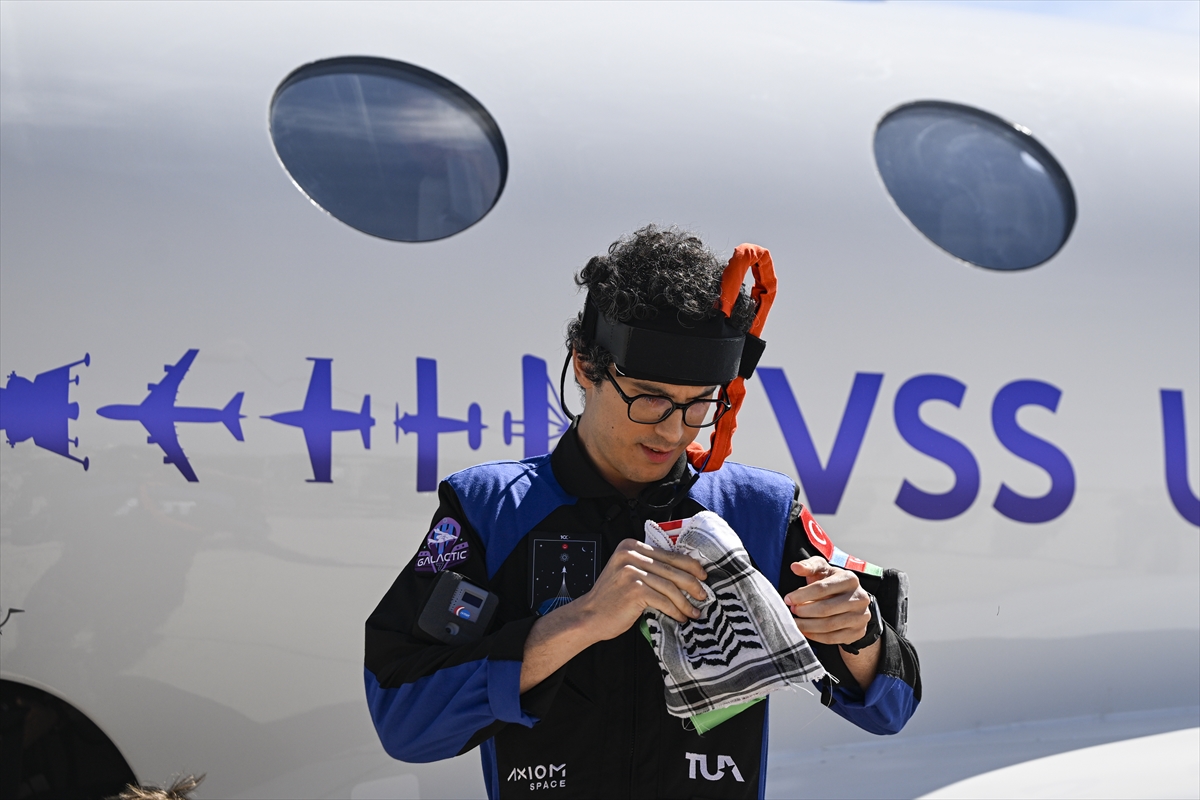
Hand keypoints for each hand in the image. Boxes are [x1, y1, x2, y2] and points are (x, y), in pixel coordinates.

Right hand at [569, 538, 708, 643]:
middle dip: (692, 584)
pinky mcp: (634, 589)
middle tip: (703, 595)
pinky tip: (680, 617)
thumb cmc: (611, 599)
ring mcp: (631, 571)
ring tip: (693, 611)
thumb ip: (649, 567)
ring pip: (670, 586)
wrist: (590, 616)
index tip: (702, 575)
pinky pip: (663, 600)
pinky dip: (674, 610)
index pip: (668, 554)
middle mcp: (630, 555)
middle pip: (672, 569)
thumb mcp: (628, 573)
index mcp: (630, 546)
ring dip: (685, 601)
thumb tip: (684, 573)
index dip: (689, 565)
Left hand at [784, 557, 871, 645]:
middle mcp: (859, 598)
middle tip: (792, 611)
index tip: (788, 599)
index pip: (821, 588)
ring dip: (807, 625)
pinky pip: (833, 638)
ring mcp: (861, 617)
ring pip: (828, 625)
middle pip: (825, 609)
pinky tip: (805, 631)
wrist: (851, 600)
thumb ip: (809, 566)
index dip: (801, 595)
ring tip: (796, 621)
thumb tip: (795, 567)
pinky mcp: (858, 632)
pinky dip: (815, 636)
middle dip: (804, 611)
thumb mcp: (822, 570)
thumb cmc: (831, 583)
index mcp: (850, 579)